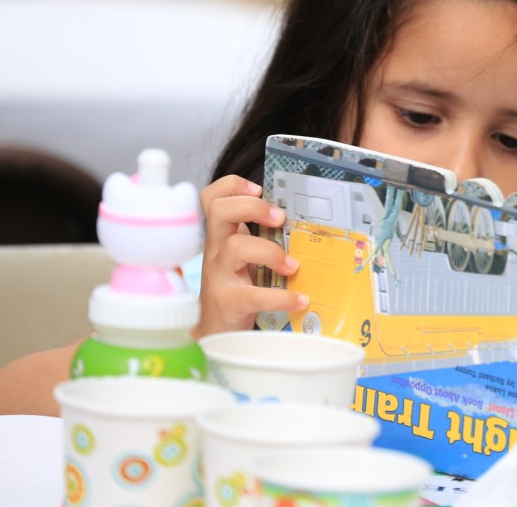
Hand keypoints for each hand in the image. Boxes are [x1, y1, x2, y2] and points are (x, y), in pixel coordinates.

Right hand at [197, 175, 305, 335]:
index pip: (212, 198)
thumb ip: (264, 239)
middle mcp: (216, 250)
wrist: (217, 330)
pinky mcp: (228, 301)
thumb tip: (303, 225)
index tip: (259, 190)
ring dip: (271, 252)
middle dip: (252, 208)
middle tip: (279, 219)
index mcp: (223, 236)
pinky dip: (282, 297)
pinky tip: (300, 299)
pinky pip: (254, 294)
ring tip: (293, 266)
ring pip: (235, 247)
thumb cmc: (238, 287)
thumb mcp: (246, 258)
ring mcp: (218, 275)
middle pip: (219, 211)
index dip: (232, 186)